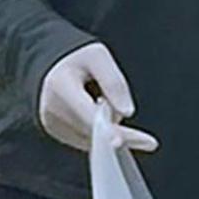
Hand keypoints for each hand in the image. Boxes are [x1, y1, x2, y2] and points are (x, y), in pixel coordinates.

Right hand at [36, 43, 157, 152]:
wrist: (51, 64)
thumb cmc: (77, 58)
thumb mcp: (99, 57)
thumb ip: (114, 83)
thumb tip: (127, 112)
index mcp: (61, 86)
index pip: (88, 114)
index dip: (108, 130)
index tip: (122, 141)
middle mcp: (51, 109)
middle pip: (92, 131)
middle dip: (119, 132)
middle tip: (147, 141)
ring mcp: (52, 123)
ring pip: (90, 139)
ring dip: (109, 130)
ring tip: (104, 101)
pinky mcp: (56, 131)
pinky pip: (85, 139)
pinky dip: (100, 133)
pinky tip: (102, 114)